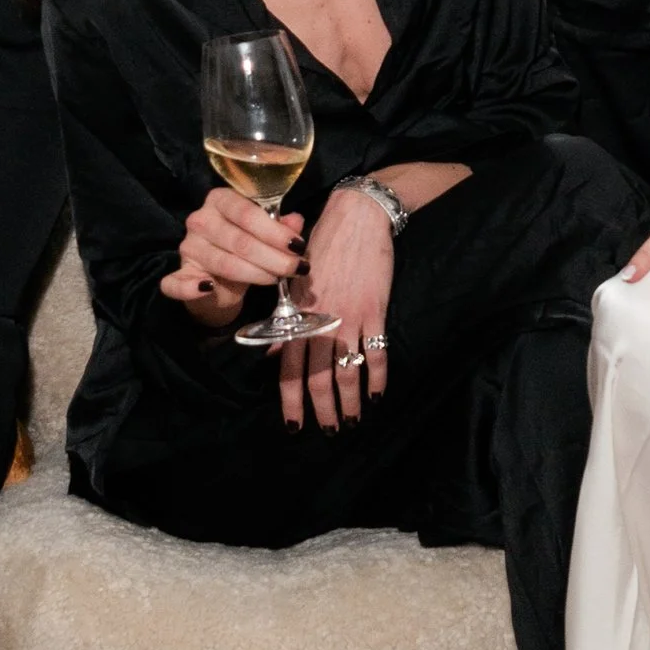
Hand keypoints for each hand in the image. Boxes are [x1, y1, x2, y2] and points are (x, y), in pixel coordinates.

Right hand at [160, 184, 303, 327]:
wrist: (219, 281)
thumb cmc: (244, 249)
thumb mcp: (264, 235)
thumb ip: (280, 226)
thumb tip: (296, 221)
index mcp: (220, 200)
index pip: (247, 212)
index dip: (275, 232)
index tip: (298, 246)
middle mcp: (200, 219)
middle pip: (240, 240)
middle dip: (274, 257)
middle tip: (297, 268)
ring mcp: (188, 247)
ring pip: (225, 263)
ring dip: (257, 273)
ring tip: (278, 279)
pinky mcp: (179, 274)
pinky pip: (177, 282)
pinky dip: (190, 288)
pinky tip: (208, 288)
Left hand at [282, 182, 402, 432]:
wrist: (356, 218)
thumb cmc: (321, 246)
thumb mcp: (294, 283)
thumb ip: (284, 322)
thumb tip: (272, 356)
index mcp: (297, 315)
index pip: (289, 366)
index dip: (290, 398)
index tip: (293, 424)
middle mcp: (320, 320)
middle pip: (318, 375)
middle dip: (323, 408)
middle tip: (329, 431)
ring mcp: (348, 316)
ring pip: (346, 369)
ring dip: (350, 400)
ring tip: (351, 421)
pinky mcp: (374, 309)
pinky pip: (377, 351)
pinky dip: (378, 376)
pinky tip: (377, 395)